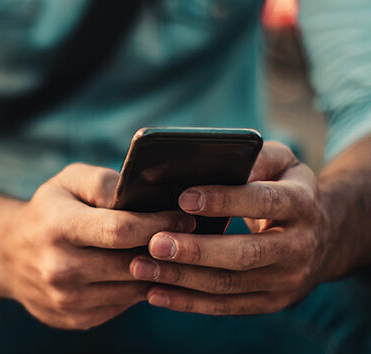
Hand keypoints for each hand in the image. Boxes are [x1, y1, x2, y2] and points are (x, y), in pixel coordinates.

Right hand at [0, 163, 193, 328]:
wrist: (9, 254)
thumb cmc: (49, 210)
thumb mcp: (68, 181)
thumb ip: (104, 182)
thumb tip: (140, 195)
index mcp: (58, 227)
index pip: (120, 230)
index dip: (158, 224)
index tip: (185, 218)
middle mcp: (59, 268)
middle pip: (131, 263)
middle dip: (166, 250)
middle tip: (191, 237)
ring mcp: (66, 299)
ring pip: (132, 289)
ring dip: (158, 272)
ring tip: (174, 253)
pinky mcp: (74, 319)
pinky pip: (122, 305)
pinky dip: (137, 288)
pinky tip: (143, 271)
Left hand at [129, 141, 331, 314]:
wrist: (321, 236)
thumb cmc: (282, 187)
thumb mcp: (280, 162)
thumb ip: (256, 157)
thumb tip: (223, 160)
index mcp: (300, 203)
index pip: (263, 201)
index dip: (224, 200)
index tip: (183, 198)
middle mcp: (299, 246)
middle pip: (245, 253)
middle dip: (197, 250)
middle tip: (154, 242)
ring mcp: (286, 280)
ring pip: (230, 284)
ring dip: (182, 278)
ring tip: (141, 267)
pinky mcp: (270, 301)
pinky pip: (225, 305)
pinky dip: (188, 302)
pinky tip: (155, 293)